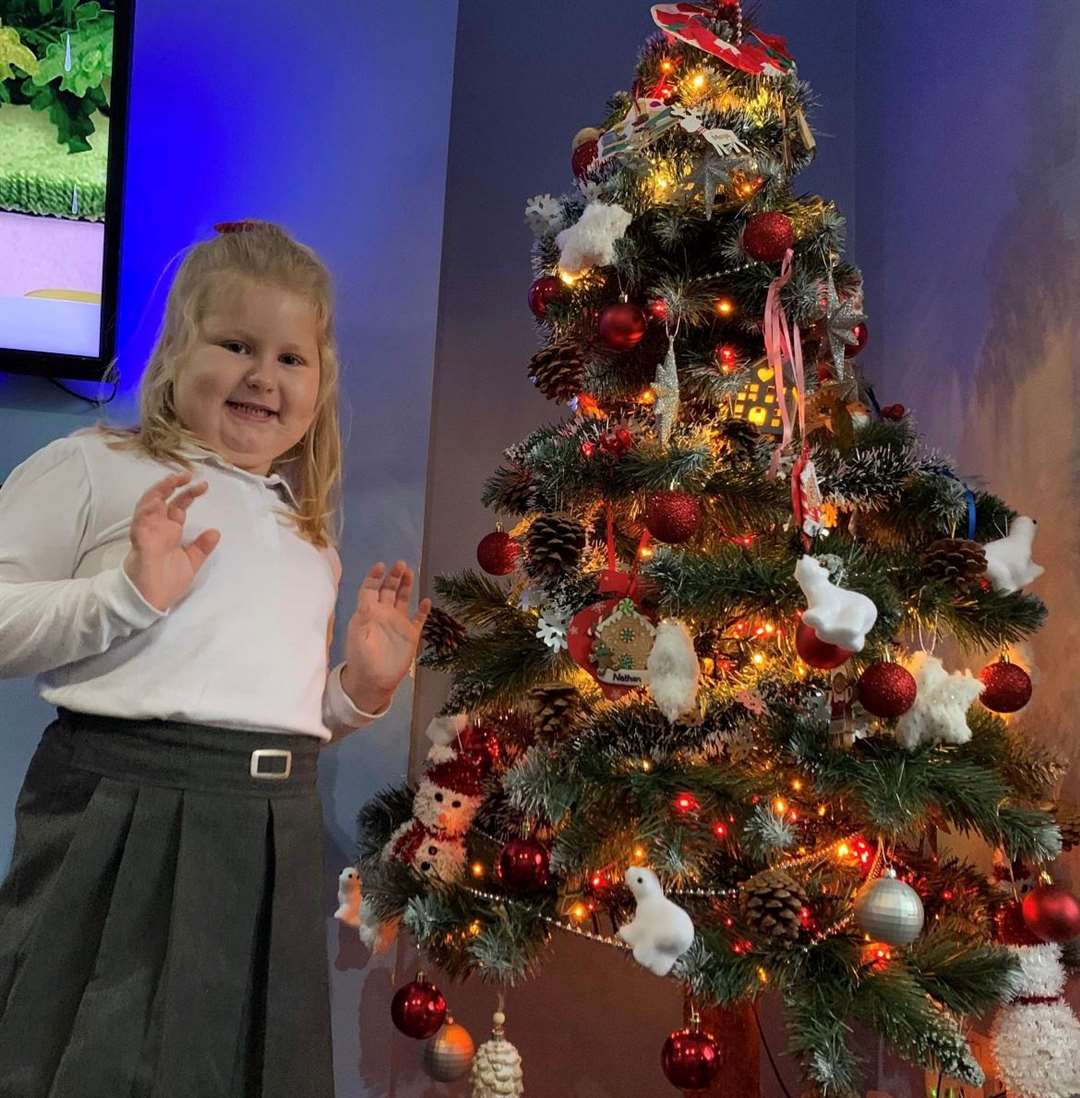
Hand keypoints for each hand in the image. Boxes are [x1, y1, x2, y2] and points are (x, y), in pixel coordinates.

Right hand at [122, 472, 220, 611]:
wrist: (151, 600)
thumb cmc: (166, 582)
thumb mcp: (191, 562)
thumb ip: (202, 547)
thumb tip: (215, 532)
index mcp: (170, 532)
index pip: (178, 506)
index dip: (189, 494)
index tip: (203, 485)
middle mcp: (158, 528)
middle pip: (164, 500)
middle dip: (175, 485)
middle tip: (190, 476)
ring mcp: (148, 532)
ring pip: (149, 503)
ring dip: (160, 490)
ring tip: (173, 479)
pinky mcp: (140, 540)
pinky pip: (141, 519)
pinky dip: (148, 507)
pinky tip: (159, 499)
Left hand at [341, 561, 430, 712]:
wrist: (373, 681)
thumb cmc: (361, 659)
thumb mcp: (358, 636)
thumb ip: (363, 616)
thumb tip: (367, 598)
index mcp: (368, 613)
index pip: (370, 589)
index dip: (374, 577)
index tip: (380, 565)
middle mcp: (383, 614)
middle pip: (388, 590)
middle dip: (393, 576)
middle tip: (400, 564)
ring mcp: (397, 623)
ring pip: (402, 599)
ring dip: (405, 586)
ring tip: (410, 572)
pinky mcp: (410, 635)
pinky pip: (418, 619)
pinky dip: (423, 610)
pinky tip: (426, 601)